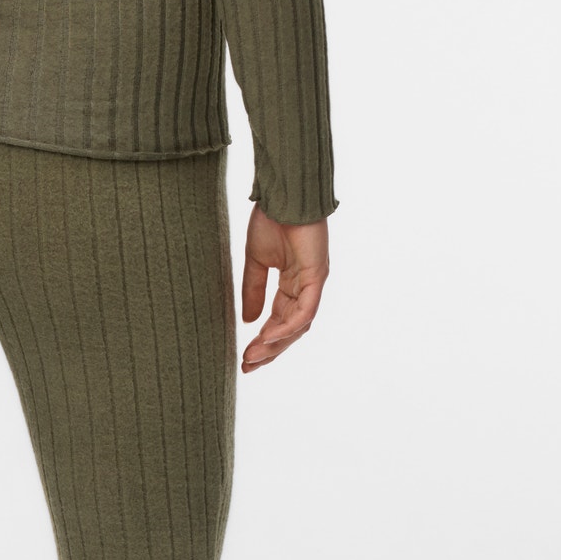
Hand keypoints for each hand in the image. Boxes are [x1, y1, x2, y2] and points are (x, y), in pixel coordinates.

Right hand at [240, 204, 329, 372]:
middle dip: (269, 350)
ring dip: (275, 343)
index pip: (279, 320)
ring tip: (253, 356)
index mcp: (292, 283)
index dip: (263, 340)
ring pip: (298, 325)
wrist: (282, 193)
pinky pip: (304, 310)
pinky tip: (267, 336)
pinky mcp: (316, 275)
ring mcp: (313, 282)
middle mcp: (305, 287)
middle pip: (290, 329)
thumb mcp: (255, 261)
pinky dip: (287, 325)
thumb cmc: (271, 218)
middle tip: (247, 366)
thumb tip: (248, 320)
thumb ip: (253, 290)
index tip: (244, 357)